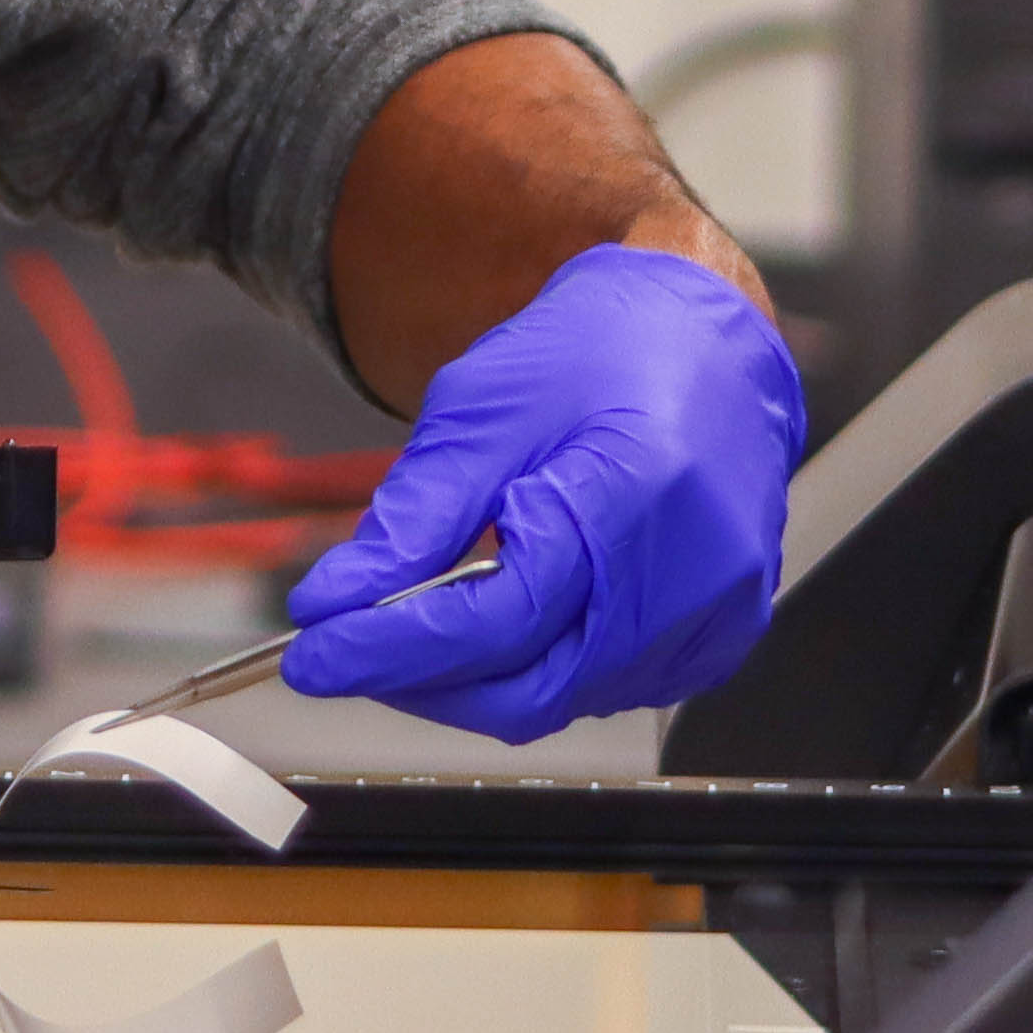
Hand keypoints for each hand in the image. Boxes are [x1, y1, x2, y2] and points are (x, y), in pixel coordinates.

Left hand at [278, 244, 801, 741]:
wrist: (705, 333)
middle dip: (423, 682)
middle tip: (352, 647)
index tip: (314, 654)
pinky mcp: (719, 634)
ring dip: (476, 677)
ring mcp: (713, 613)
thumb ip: (413, 519)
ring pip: (562, 698)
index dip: (390, 650)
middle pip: (528, 690)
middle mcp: (691, 575)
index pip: (492, 623)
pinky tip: (508, 619)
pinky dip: (539, 668)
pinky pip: (606, 688)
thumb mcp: (483, 410)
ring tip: (427, 616)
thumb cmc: (603, 349)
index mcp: (633, 499)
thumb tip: (337, 603)